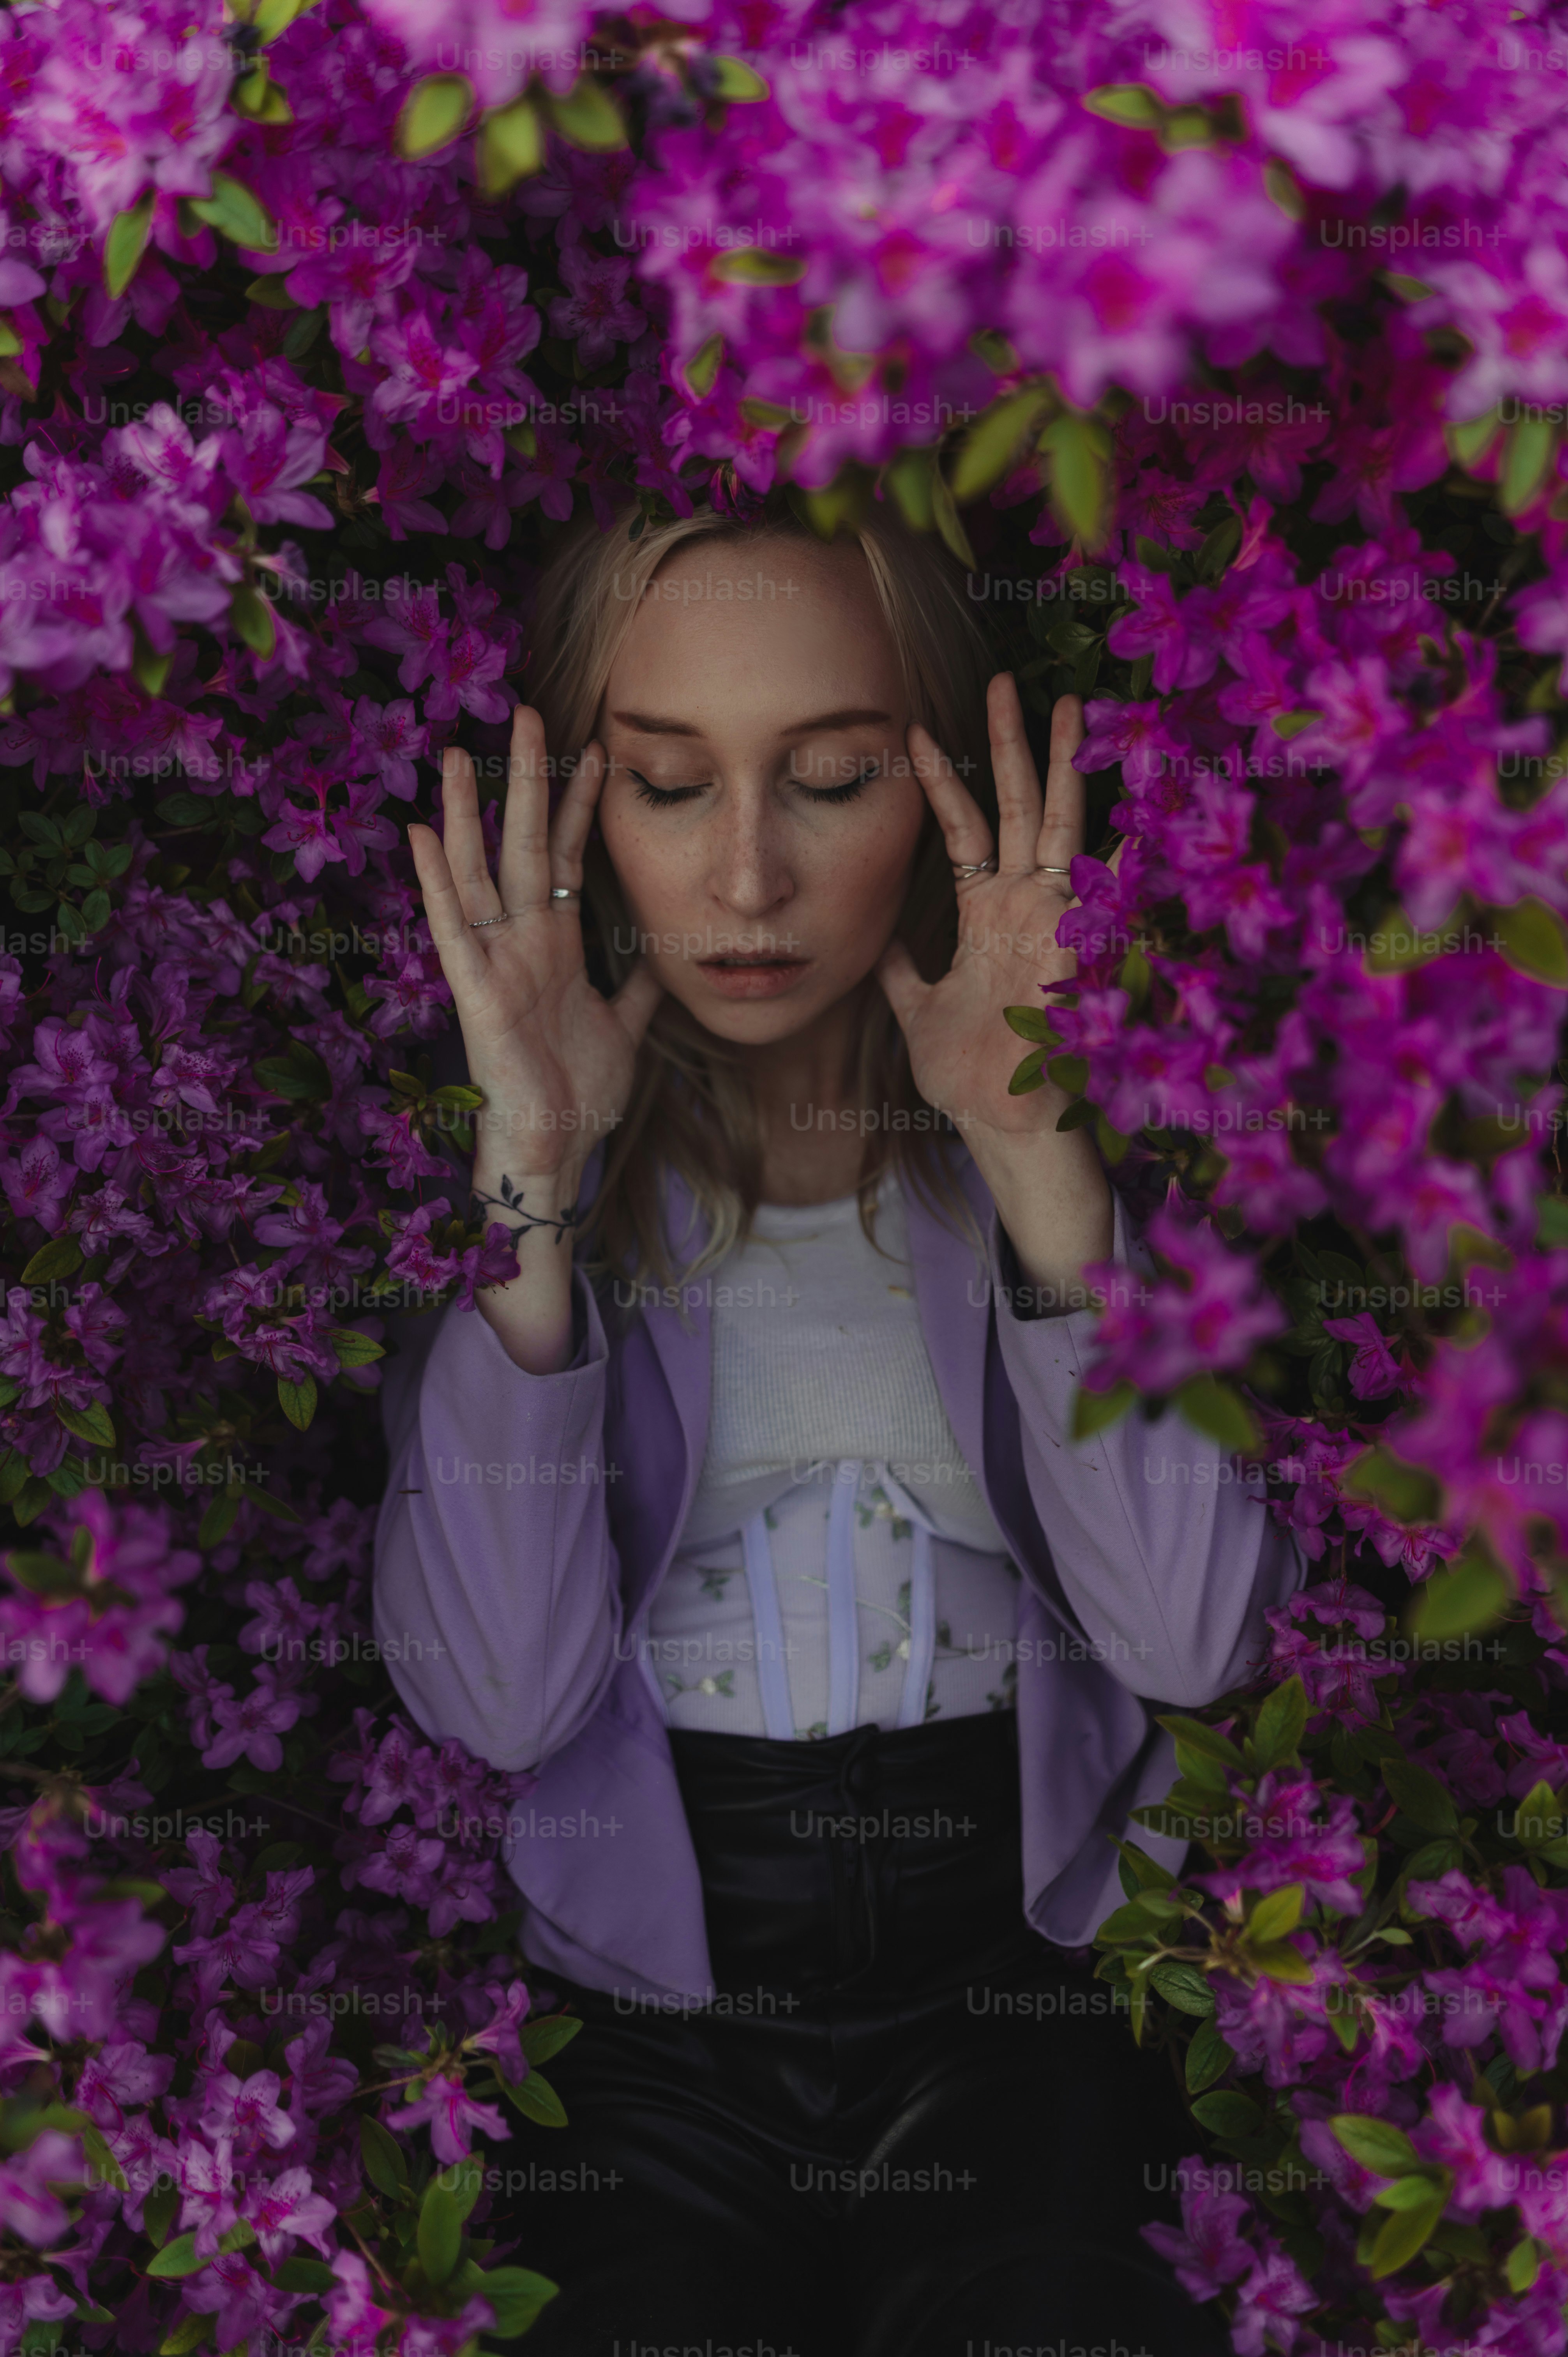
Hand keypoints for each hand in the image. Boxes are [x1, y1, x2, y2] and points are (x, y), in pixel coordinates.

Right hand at [409, 709, 662, 1188]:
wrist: (554, 1150)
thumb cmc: (579, 1093)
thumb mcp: (625, 1028)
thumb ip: (638, 987)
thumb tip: (665, 954)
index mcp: (555, 945)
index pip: (567, 857)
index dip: (578, 805)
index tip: (594, 749)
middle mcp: (520, 943)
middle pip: (522, 845)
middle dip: (525, 782)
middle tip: (526, 713)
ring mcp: (494, 963)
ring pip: (477, 873)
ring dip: (465, 814)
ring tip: (455, 754)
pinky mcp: (475, 993)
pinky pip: (452, 928)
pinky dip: (435, 883)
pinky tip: (418, 835)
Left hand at [877, 675, 1088, 1144]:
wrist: (1001, 1124)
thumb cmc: (969, 1075)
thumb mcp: (917, 1011)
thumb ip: (903, 970)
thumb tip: (881, 940)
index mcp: (987, 915)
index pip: (966, 829)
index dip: (944, 780)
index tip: (919, 730)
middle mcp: (1025, 905)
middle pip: (1021, 805)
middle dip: (1014, 743)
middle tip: (1008, 680)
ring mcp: (1053, 918)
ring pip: (1060, 823)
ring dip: (1063, 765)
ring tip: (1068, 703)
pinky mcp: (1073, 943)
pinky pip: (1102, 880)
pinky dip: (1119, 839)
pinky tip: (1133, 790)